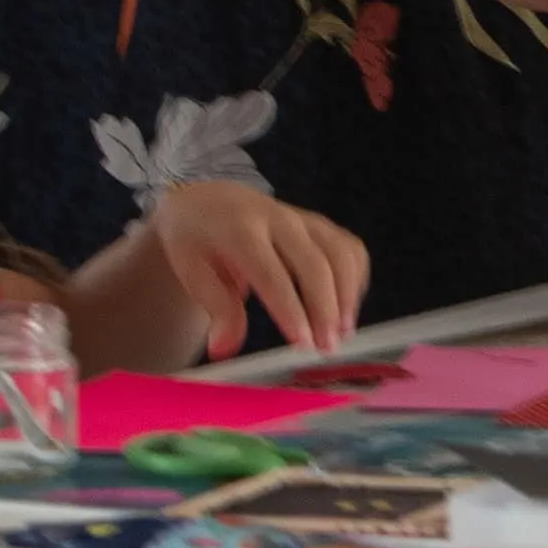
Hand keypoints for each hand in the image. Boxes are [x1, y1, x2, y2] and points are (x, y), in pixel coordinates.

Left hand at [127, 180, 373, 356]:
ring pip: (341, 253)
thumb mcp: (192, 271)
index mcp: (241, 230)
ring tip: (343, 332)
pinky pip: (349, 248)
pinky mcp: (321, 223)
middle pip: (315, 264)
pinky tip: (347, 306)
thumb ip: (216, 308)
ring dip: (347, 295)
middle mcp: (279, 219)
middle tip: (327, 347)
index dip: (290, 309)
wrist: (207, 198)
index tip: (301, 344)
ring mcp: (305, 218)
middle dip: (325, 309)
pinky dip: (355, 278)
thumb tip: (223, 349)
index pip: (271, 273)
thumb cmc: (196, 239)